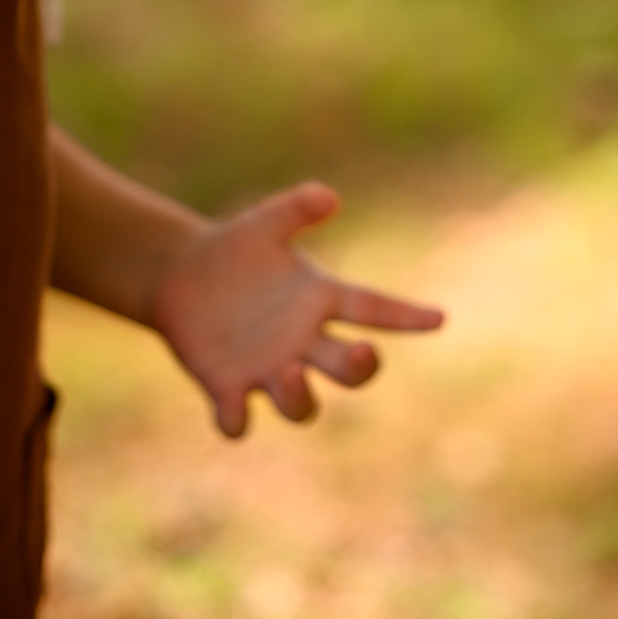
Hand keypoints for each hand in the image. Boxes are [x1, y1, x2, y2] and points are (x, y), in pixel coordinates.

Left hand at [146, 182, 444, 437]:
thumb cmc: (232, 248)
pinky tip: (234, 407)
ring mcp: (267, 370)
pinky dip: (238, 421)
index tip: (438, 318)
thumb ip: (296, 208)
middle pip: (350, 369)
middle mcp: (302, 343)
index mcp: (318, 300)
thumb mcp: (263, 222)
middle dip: (362, 367)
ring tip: (286, 371)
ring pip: (301, 406)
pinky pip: (238, 420)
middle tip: (362, 351)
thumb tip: (330, 198)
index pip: (372, 308)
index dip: (405, 315)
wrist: (179, 273)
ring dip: (300, 396)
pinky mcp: (226, 386)